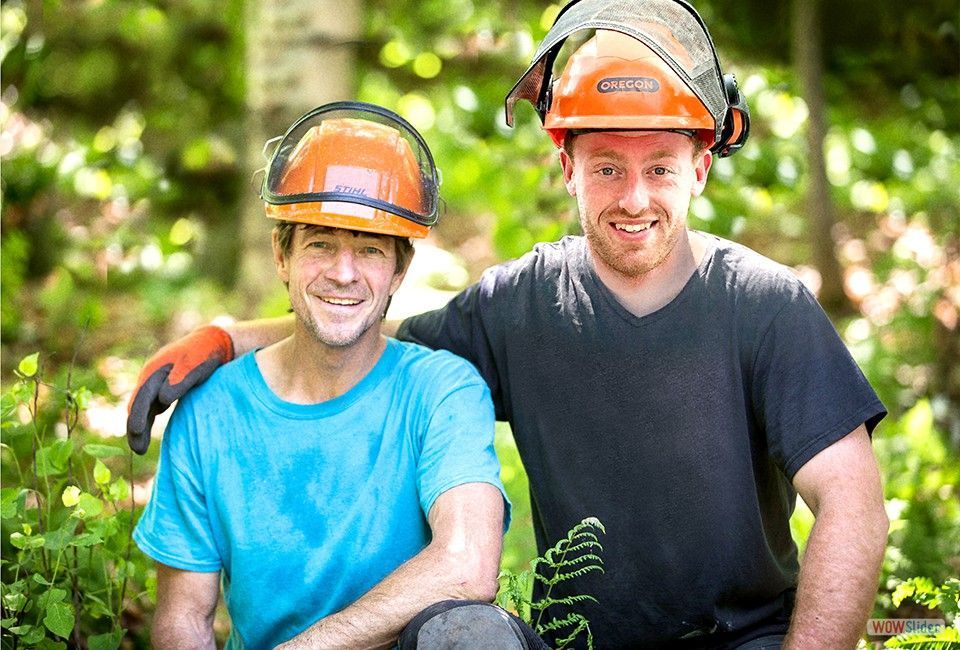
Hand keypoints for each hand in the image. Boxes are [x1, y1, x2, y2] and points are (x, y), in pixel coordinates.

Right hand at [126, 325, 233, 453]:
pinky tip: (147, 435)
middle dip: (134, 427)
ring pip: (143, 408)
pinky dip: (148, 420)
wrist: (213, 343)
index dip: (138, 416)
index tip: (138, 432)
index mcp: (154, 370)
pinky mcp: (164, 388)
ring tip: (140, 449)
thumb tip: (162, 400)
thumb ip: (179, 380)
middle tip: (137, 450)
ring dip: (140, 427)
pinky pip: (152, 407)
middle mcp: (150, 377)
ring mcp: (156, 383)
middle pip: (137, 405)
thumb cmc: (204, 353)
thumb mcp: (194, 364)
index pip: (142, 397)